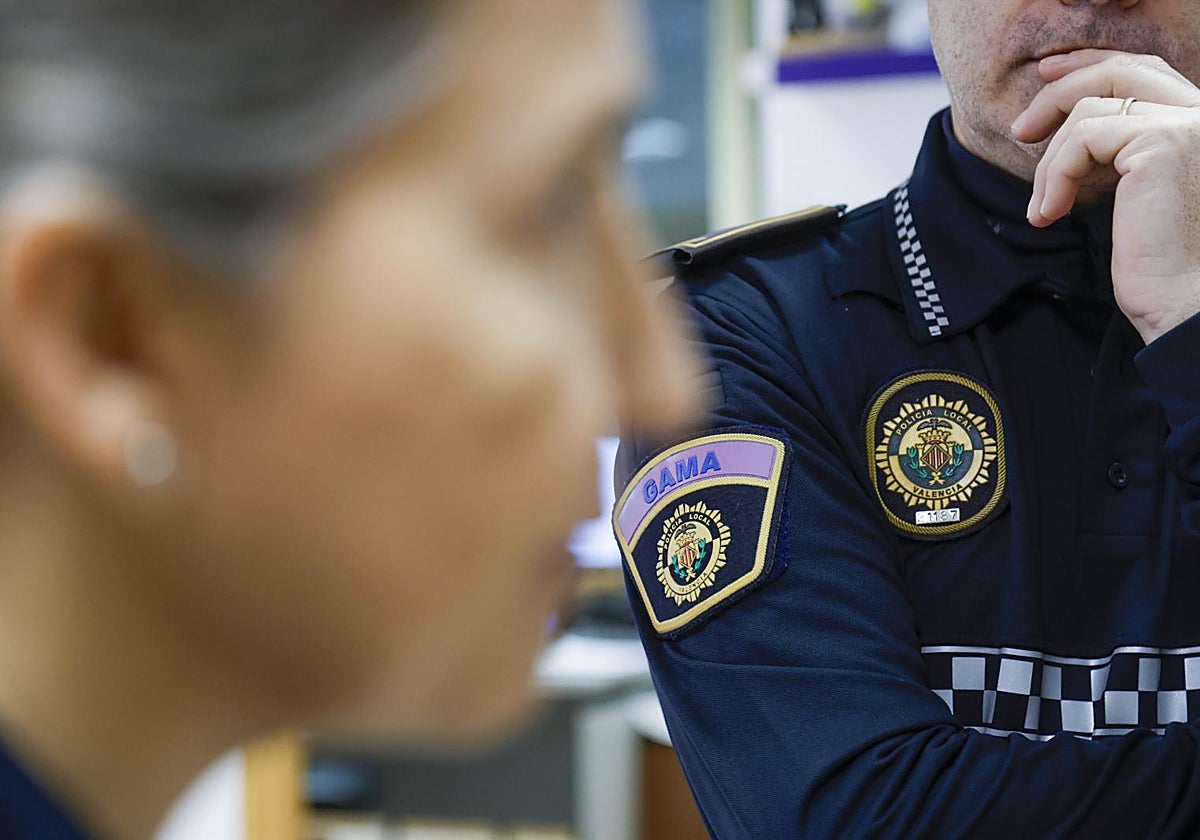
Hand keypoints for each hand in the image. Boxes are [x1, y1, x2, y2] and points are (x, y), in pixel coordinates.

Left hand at [1011, 50, 1199, 344]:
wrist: (1183, 304)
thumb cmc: (1159, 266)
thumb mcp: (1133, 197)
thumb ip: (1114, 156)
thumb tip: (1060, 130)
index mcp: (1197, 124)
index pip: (1141, 71)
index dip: (1088, 68)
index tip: (1046, 82)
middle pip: (1118, 71)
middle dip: (1059, 91)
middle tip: (1019, 129)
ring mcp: (1186, 124)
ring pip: (1089, 110)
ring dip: (1050, 161)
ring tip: (1043, 207)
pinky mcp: (1161, 143)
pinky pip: (1082, 139)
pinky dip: (1054, 174)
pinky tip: (1048, 213)